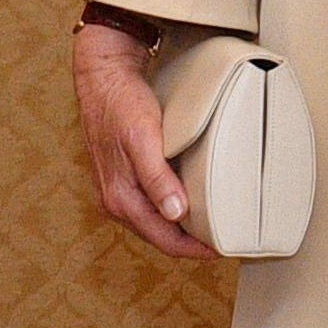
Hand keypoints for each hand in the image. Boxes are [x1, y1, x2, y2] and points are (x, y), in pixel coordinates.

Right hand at [75, 11, 216, 263]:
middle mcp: (115, 201)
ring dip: (181, 228)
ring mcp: (117, 190)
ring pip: (154, 223)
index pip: (164, 240)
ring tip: (211, 224)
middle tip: (224, 239)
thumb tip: (175, 214)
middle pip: (159, 236)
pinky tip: (189, 202)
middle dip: (191, 243)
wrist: (102, 78)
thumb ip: (156, 179)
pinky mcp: (122, 177)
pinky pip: (150, 206)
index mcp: (120, 199)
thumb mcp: (142, 139)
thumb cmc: (121, 105)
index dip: (195, 250)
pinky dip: (171, 210)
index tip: (223, 248)